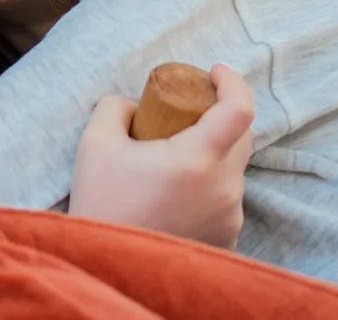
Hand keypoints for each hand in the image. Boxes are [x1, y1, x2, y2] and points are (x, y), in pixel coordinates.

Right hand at [67, 63, 253, 247]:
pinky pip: (226, 198)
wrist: (108, 264)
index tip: (213, 72)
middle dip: (220, 115)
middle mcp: (223, 188)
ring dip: (212, 154)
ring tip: (172, 160)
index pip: (239, 110)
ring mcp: (229, 216)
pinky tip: (176, 192)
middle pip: (242, 137)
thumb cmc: (102, 202)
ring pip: (233, 169)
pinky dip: (208, 185)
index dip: (232, 82)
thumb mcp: (95, 142)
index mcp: (197, 159)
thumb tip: (134, 104)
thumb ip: (115, 106)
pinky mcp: (228, 238)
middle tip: (187, 111)